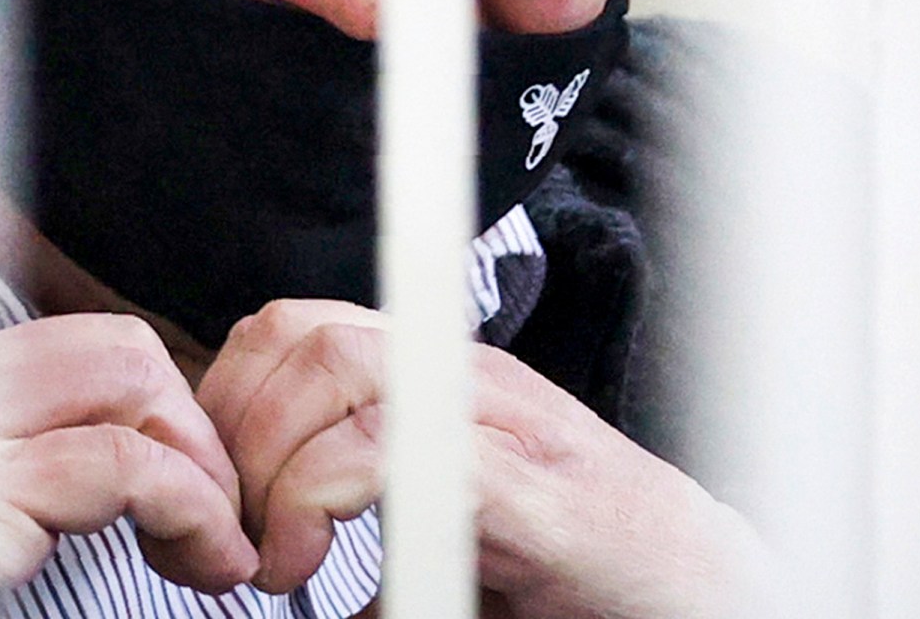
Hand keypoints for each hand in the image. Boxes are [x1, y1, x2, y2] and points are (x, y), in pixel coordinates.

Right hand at [0, 312, 257, 617]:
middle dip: (188, 424)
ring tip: (215, 553)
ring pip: (121, 380)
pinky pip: (113, 466)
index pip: (69, 352)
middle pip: (107, 348)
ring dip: (200, 471)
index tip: (184, 485)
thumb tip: (89, 489)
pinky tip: (191, 560)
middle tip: (209, 518)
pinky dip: (183, 507)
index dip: (152, 411)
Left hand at [196, 299, 756, 618]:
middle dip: (234, 429)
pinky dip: (322, 501)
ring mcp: (501, 421)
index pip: (297, 328)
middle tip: (234, 530)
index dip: (229, 396)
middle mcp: (466, 379)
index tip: (215, 491)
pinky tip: (311, 571)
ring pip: (339, 370)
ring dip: (271, 465)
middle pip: (299, 334)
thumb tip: (289, 579)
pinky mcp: (526, 487)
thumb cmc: (587, 568)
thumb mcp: (453, 537)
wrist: (703, 592)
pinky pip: (398, 450)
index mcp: (442, 380)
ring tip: (274, 554)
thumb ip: (378, 534)